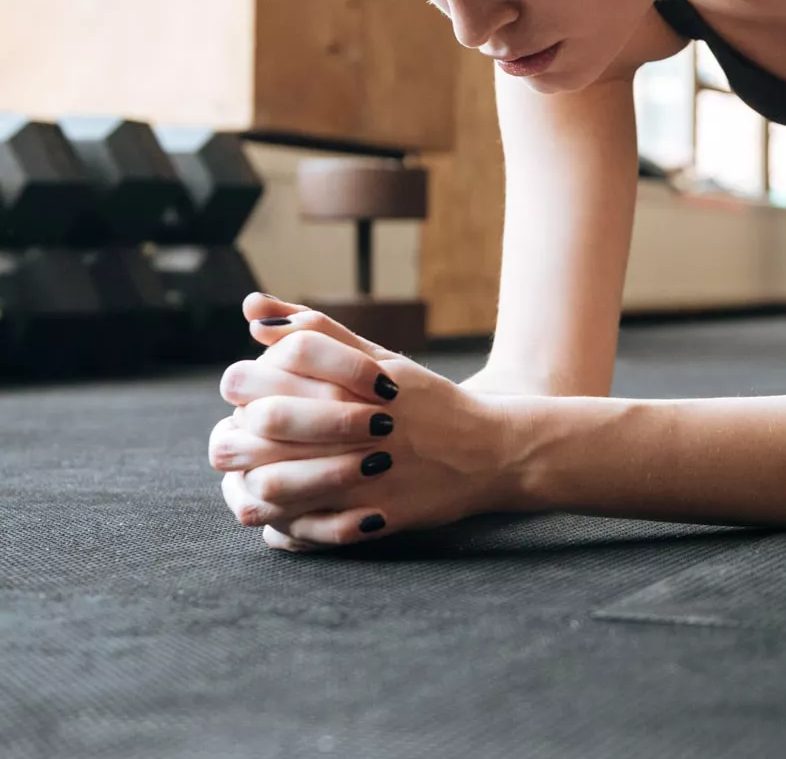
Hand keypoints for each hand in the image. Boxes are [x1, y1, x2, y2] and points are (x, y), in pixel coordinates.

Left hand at [211, 293, 521, 551]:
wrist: (492, 451)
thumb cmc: (429, 403)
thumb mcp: (382, 359)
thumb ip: (319, 333)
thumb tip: (253, 311)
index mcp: (358, 380)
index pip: (271, 369)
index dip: (246, 382)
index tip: (246, 396)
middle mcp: (362, 423)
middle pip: (265, 422)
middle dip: (238, 435)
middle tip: (238, 442)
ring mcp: (370, 473)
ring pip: (271, 483)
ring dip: (249, 482)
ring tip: (253, 481)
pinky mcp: (377, 516)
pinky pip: (304, 528)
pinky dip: (282, 524)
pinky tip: (282, 515)